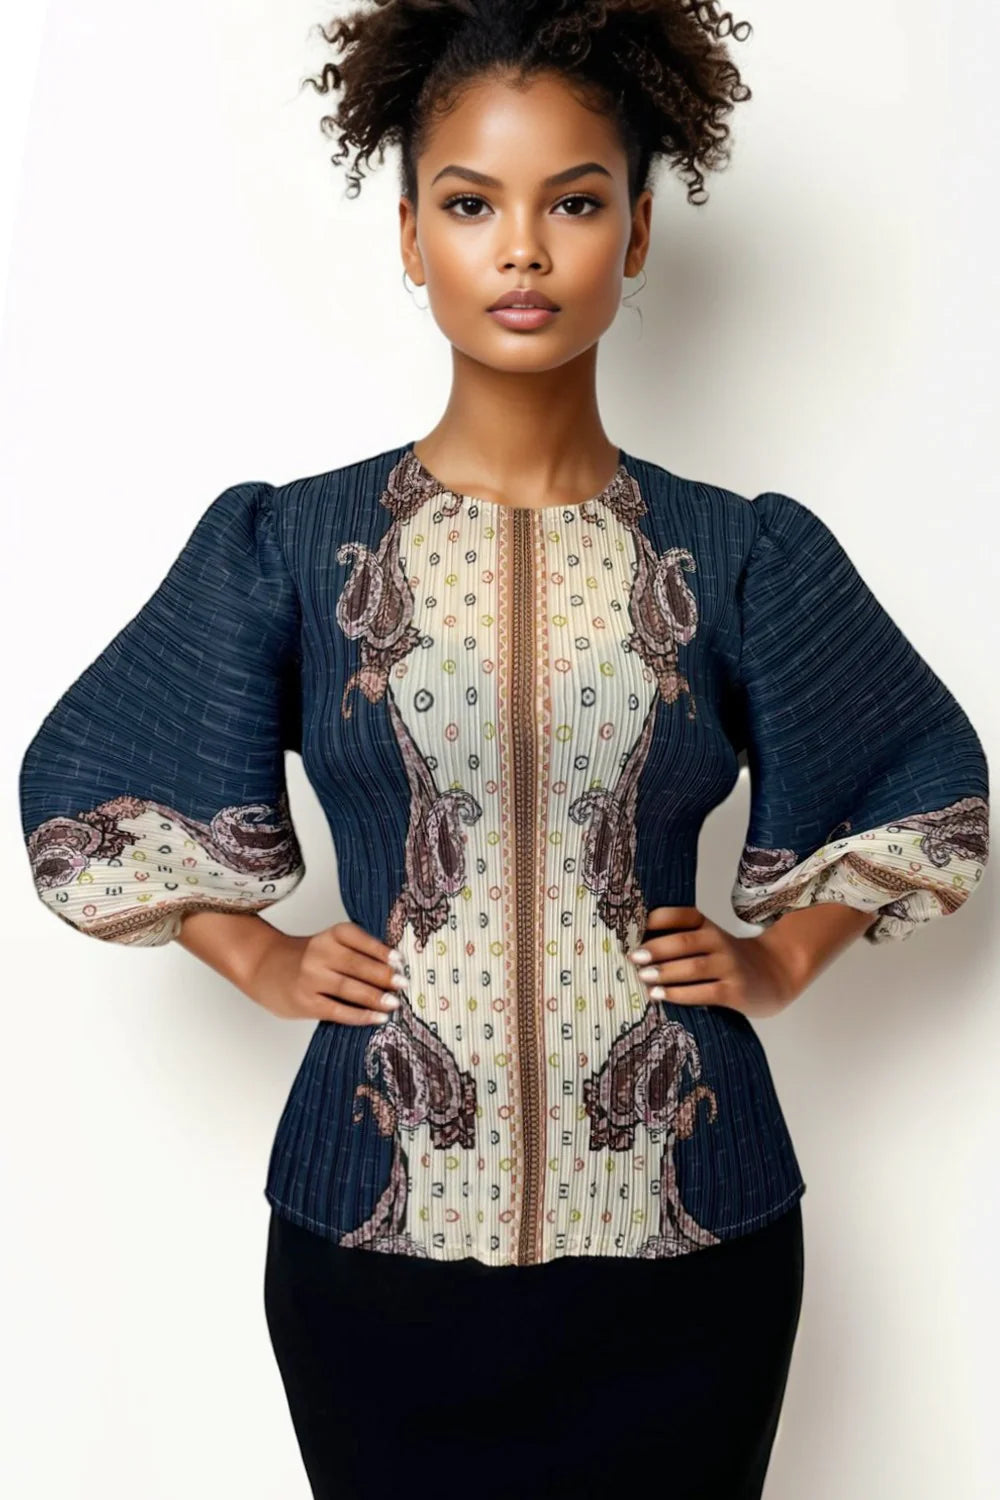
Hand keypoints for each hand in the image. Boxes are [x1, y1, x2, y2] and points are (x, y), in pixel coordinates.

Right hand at [246, 921, 407, 1023]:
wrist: (263, 967)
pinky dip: (361, 1015)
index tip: (401, 960)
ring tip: (394, 1003)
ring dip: (376, 997)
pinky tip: (377, 1018)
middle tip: (404, 984)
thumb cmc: (305, 958)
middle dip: (384, 976)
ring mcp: (311, 978)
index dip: (382, 951)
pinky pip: (338, 1010)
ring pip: (350, 988)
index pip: (360, 939)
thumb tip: (395, 970)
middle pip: (358, 965)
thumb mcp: (328, 944)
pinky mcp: (306, 1002)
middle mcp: (319, 953)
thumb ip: (356, 953)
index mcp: (330, 935)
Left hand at [627, 905, 799, 1020]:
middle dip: (656, 948)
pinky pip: (704, 993)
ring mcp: (729, 967)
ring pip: (693, 968)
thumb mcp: (710, 942)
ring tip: (642, 977)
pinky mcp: (735, 992)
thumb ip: (681, 941)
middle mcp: (720, 942)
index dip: (657, 919)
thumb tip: (635, 948)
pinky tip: (660, 995)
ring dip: (665, 972)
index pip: (683, 915)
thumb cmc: (729, 960)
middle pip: (685, 942)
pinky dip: (679, 994)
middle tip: (632, 957)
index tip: (631, 928)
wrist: (775, 976)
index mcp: (708, 926)